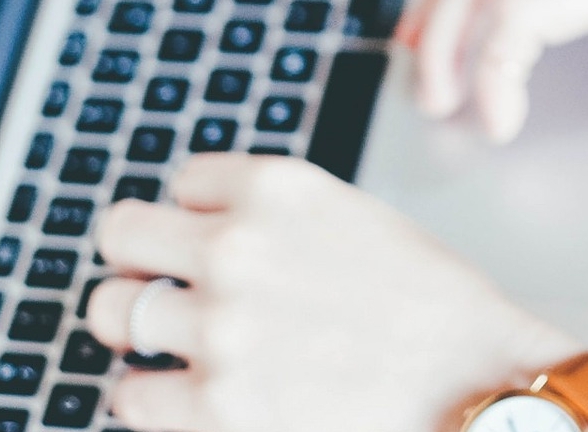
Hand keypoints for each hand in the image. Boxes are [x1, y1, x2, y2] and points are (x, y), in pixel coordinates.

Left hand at [88, 155, 581, 431]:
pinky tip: (196, 394)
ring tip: (177, 344)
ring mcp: (219, 328)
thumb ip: (275, 216)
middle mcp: (236, 247)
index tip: (213, 239)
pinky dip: (154, 397)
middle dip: (142, 261)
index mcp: (276, 188)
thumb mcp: (352, 217)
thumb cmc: (432, 306)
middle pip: (120, 234)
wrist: (476, 383)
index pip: (180, 181)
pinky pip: (130, 395)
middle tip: (163, 286)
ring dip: (141, 328)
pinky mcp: (214, 407)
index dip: (198, 215)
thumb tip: (208, 228)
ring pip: (111, 311)